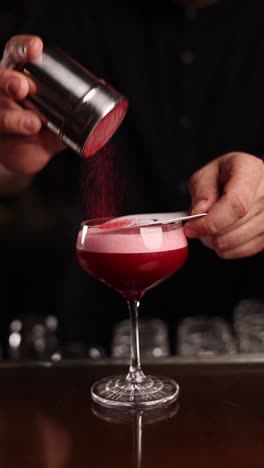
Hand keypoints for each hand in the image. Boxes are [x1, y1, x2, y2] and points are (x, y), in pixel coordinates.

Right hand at [0, 35, 63, 177]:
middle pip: (0, 78)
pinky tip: (28, 130)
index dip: (24, 48)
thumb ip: (73, 119)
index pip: (16, 54)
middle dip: (11, 80)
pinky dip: (14, 129)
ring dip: (13, 115)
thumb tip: (102, 103)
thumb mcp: (56, 124)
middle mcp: (2, 90)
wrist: (19, 157)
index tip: (36, 47)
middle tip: (24, 87)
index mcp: (18, 76)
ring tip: (33, 123)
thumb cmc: (37, 132)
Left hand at [184, 152, 263, 258]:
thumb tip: (199, 214)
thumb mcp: (207, 174)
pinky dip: (226, 247)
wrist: (245, 182)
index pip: (236, 204)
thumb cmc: (225, 177)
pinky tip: (223, 233)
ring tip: (212, 225)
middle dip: (208, 230)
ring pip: (235, 242)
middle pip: (233, 226)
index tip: (191, 228)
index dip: (210, 221)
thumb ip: (202, 192)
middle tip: (199, 222)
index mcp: (251, 171)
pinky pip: (242, 250)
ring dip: (215, 240)